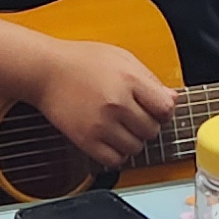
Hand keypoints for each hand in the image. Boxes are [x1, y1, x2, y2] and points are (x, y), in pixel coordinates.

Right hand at [31, 39, 174, 167]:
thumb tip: (172, 99)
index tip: (155, 110)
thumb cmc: (82, 60)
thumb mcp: (122, 58)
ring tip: (120, 127)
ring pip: (135, 147)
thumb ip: (149, 79)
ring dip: (132, 140)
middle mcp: (117, 103)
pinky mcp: (86, 140)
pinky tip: (111, 140)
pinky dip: (117, 154)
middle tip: (133, 116)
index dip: (163, 111)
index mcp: (129, 80)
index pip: (165, 109)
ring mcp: (101, 124)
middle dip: (146, 125)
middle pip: (151, 130)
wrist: (46, 70)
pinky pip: (115, 160)